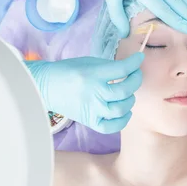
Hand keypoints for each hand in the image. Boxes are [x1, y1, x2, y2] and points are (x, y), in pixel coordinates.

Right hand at [26, 53, 143, 133]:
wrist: (47, 86)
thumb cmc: (68, 71)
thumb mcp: (88, 62)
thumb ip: (109, 66)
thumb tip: (130, 68)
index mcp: (92, 74)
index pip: (122, 69)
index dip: (135, 63)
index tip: (139, 58)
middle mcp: (94, 93)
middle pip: (125, 90)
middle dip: (136, 79)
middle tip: (135, 74)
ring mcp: (92, 110)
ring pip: (121, 109)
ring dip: (130, 99)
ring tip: (128, 93)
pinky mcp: (90, 121)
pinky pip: (112, 127)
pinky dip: (123, 120)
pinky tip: (125, 112)